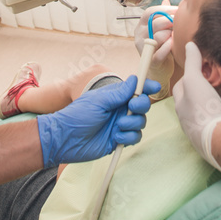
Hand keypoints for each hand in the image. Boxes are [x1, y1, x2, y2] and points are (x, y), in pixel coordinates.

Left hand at [36, 75, 160, 168]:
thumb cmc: (77, 116)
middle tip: (131, 108)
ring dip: (133, 124)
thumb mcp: (98, 101)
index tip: (154, 86)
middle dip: (141, 106)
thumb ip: (119, 93)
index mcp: (115, 97)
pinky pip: (134, 137)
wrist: (65, 139)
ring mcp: (120, 125)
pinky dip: (128, 137)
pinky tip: (116, 137)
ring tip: (118, 126)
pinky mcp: (119, 139)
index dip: (147, 87)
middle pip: (142, 106)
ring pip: (140, 122)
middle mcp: (119, 109)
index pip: (136, 90)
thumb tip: (135, 80)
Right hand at [134, 2, 175, 97]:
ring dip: (170, 35)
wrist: (160, 67)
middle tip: (180, 23)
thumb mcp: (162, 28)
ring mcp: (143, 48)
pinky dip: (168, 47)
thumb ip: (163, 15)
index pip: (150, 12)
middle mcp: (139, 35)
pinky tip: (174, 44)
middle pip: (155, 23)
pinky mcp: (150, 60)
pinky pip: (160, 52)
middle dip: (170, 22)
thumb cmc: (162, 44)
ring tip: (176, 36)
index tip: (178, 9)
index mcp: (142, 25)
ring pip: (158, 37)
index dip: (165, 9)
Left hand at [173, 42, 220, 172]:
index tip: (199, 72)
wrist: (217, 139)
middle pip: (190, 101)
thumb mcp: (196, 80)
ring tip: (219, 97)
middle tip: (210, 84)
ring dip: (207, 105)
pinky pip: (211, 123)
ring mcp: (198, 129)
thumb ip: (193, 63)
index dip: (188, 77)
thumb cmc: (203, 108)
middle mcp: (186, 118)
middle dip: (198, 92)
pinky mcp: (210, 137)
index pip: (180, 87)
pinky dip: (216, 116)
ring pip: (200, 113)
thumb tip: (190, 45)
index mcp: (180, 105)